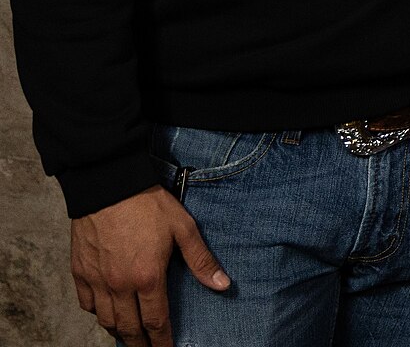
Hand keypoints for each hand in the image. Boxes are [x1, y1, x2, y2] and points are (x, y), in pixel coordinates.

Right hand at [70, 185, 228, 346]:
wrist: (109, 185)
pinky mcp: (80, 271)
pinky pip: (86, 304)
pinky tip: (105, 312)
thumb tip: (223, 284)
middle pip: (128, 328)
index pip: (155, 322)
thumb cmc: (148, 205)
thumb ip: (201, 260)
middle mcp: (119, 286)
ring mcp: (96, 281)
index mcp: (147, 278)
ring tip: (130, 336)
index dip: (161, 342)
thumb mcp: (184, 229)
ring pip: (105, 320)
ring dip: (118, 331)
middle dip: (140, 344)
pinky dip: (97, 313)